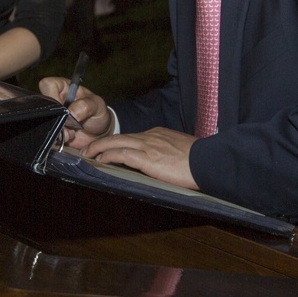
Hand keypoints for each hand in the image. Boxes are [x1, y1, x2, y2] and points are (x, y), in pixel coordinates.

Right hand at [39, 76, 114, 147]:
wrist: (100, 133)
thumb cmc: (98, 112)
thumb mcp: (97, 105)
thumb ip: (86, 105)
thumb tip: (71, 112)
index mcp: (64, 88)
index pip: (48, 84)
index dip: (52, 94)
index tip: (64, 107)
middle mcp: (55, 100)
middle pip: (42, 104)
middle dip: (55, 117)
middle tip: (69, 122)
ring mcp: (53, 116)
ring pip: (44, 122)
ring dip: (58, 129)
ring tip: (72, 131)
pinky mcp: (53, 130)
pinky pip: (48, 134)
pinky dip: (59, 138)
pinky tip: (70, 136)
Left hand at [82, 127, 198, 189]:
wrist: (208, 161)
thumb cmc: (199, 160)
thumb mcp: (179, 149)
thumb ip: (166, 152)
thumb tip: (161, 162)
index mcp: (158, 134)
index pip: (132, 137)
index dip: (117, 142)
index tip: (108, 148)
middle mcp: (150, 136)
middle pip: (119, 137)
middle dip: (101, 142)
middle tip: (89, 149)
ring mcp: (148, 146)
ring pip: (116, 143)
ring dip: (99, 148)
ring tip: (88, 154)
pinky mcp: (147, 158)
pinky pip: (121, 154)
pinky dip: (108, 156)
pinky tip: (100, 160)